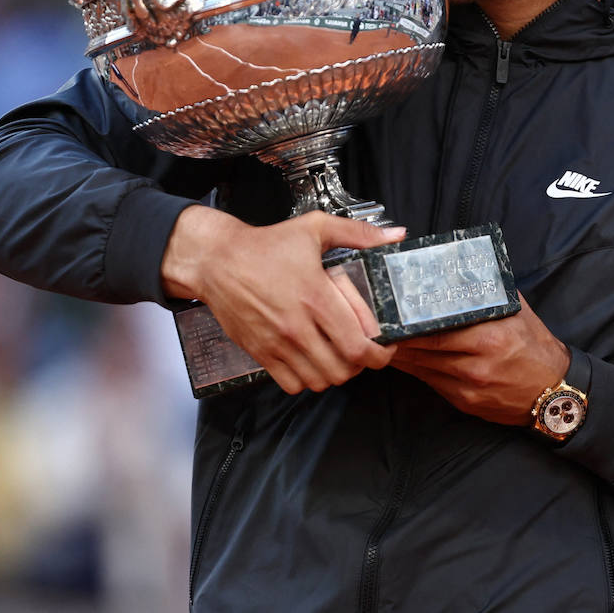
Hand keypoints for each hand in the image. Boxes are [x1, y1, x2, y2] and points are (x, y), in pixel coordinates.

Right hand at [162, 205, 401, 393]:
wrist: (217, 261)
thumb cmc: (266, 245)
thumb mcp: (315, 228)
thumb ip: (359, 233)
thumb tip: (396, 235)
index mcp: (316, 297)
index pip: (358, 347)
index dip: (380, 354)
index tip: (385, 346)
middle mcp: (297, 326)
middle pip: (343, 370)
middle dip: (360, 364)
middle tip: (362, 349)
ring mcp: (277, 344)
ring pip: (319, 381)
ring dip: (335, 373)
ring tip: (338, 355)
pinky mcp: (260, 353)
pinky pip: (292, 385)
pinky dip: (306, 379)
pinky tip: (311, 360)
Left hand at [390, 294, 569, 424]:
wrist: (555, 389)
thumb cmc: (534, 344)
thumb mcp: (515, 310)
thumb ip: (486, 289)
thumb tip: (457, 267)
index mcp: (488, 336)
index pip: (436, 327)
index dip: (409, 321)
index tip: (391, 309)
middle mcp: (476, 363)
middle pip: (422, 348)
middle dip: (396, 337)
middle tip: (376, 322)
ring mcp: (468, 386)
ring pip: (421, 367)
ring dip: (399, 354)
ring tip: (381, 339)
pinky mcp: (464, 402)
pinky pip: (430, 382)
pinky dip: (414, 369)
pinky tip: (402, 358)